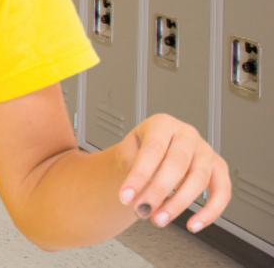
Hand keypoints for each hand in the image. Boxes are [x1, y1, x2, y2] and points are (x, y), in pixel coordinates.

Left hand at [113, 113, 229, 232]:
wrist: (154, 151)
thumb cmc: (140, 149)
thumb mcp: (128, 150)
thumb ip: (131, 164)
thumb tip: (137, 186)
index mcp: (163, 124)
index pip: (152, 150)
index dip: (139, 176)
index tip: (126, 197)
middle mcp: (187, 134)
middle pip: (177, 164)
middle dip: (158, 192)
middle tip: (142, 210)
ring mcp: (206, 150)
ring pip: (199, 179)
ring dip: (179, 204)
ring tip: (159, 219)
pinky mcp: (219, 168)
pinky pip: (222, 192)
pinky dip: (210, 212)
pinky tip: (194, 224)